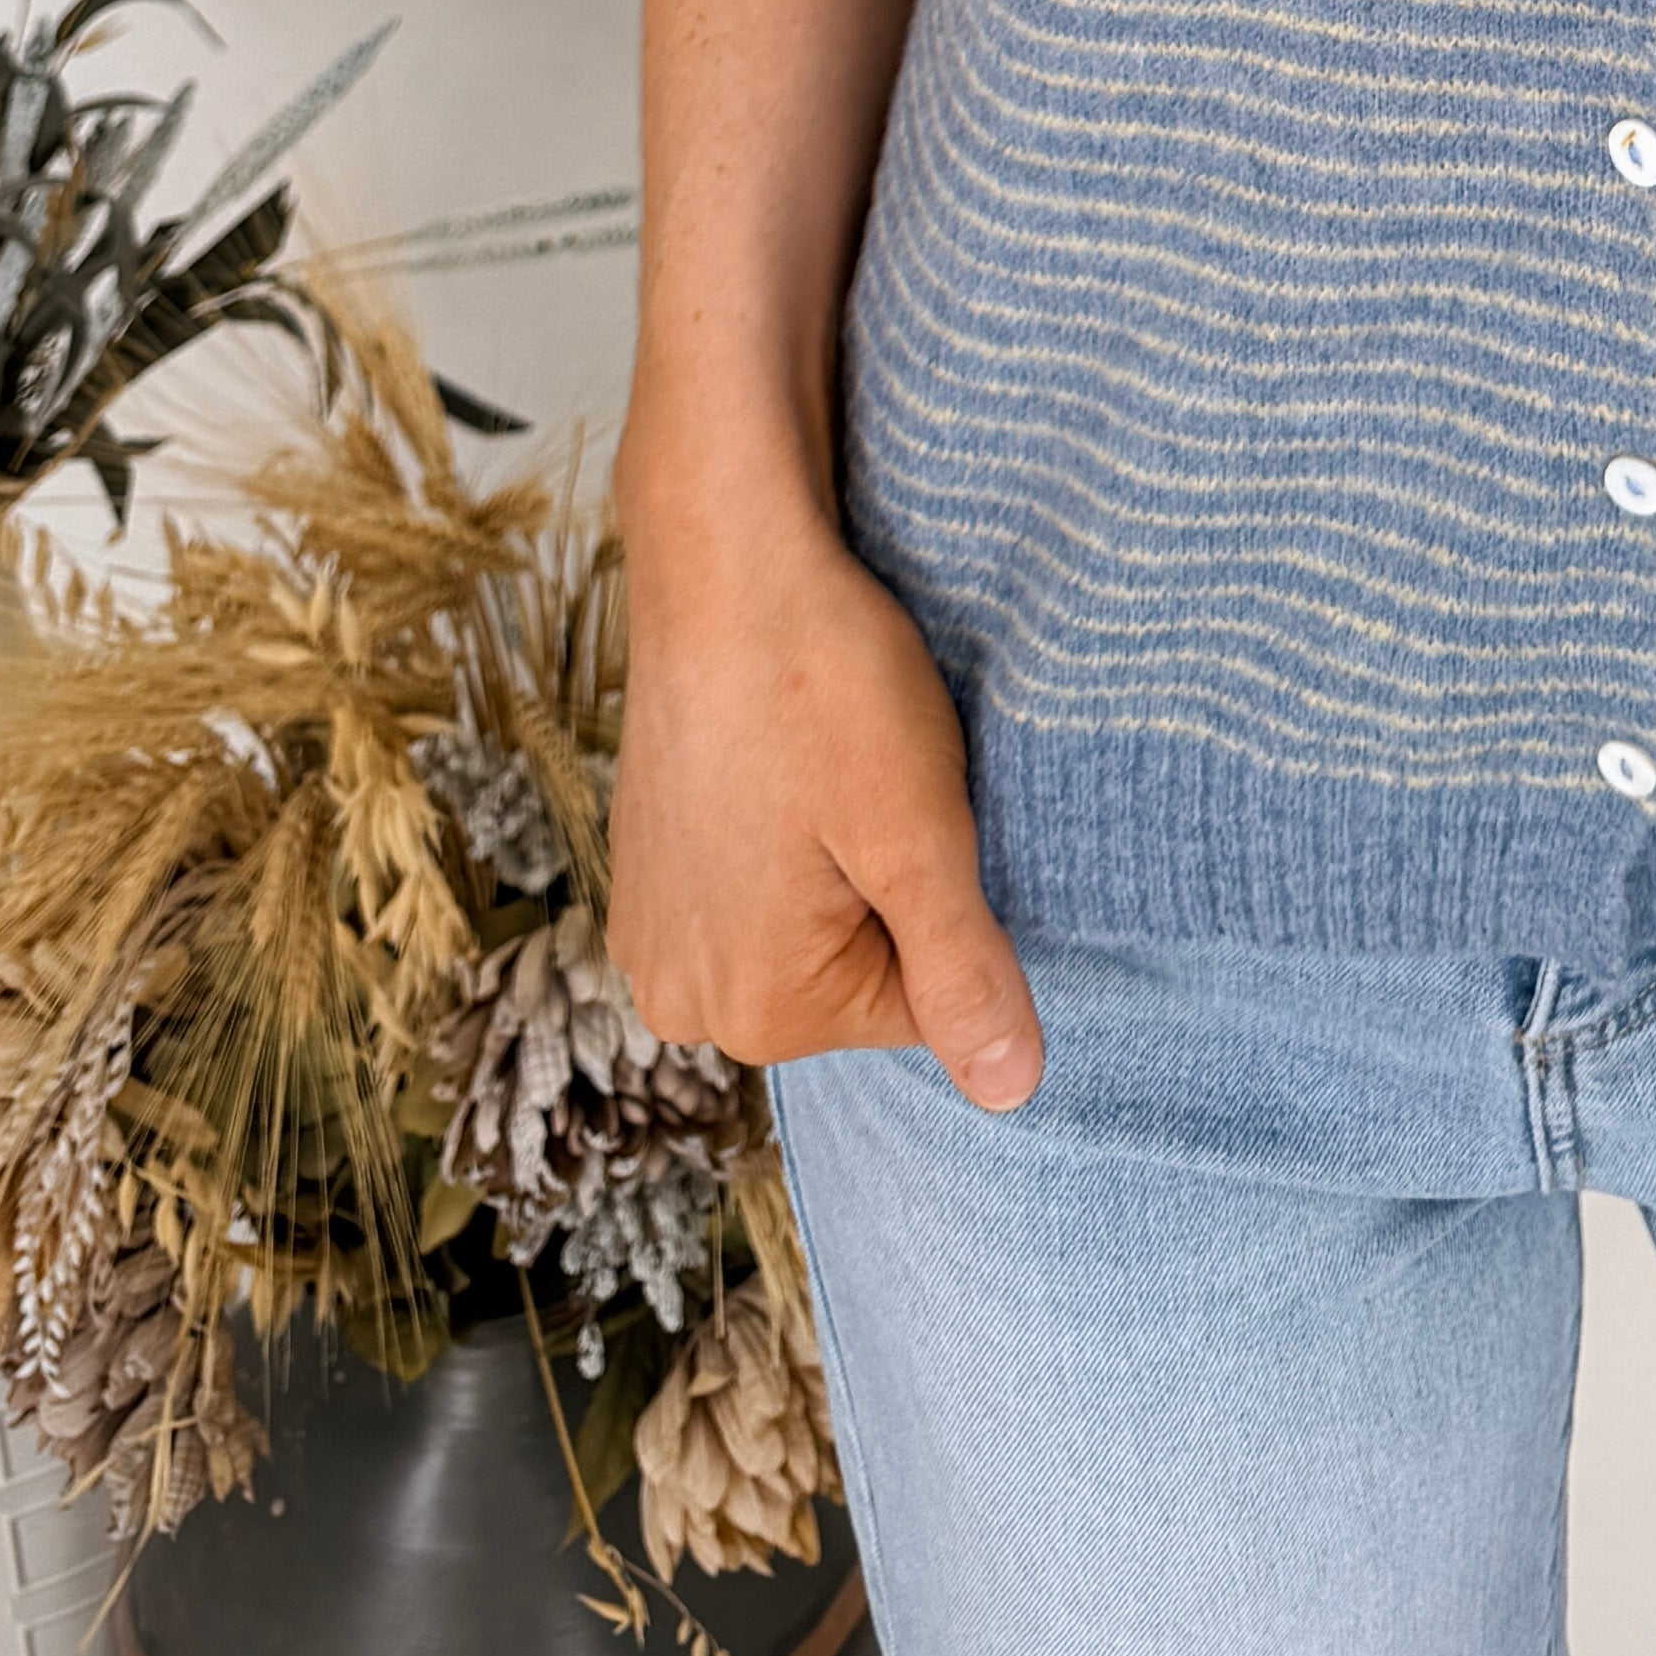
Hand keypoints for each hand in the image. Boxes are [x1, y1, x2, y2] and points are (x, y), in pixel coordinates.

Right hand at [608, 469, 1043, 1109]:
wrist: (725, 562)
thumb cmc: (825, 685)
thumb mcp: (921, 833)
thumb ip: (964, 974)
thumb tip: (1013, 1092)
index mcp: (759, 1011)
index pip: (919, 1004)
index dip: (940, 897)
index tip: (906, 807)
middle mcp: (684, 1001)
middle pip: (854, 975)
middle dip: (881, 886)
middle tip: (860, 783)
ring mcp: (651, 937)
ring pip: (804, 928)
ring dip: (832, 859)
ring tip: (816, 767)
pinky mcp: (642, 876)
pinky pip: (749, 892)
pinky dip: (780, 837)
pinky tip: (777, 764)